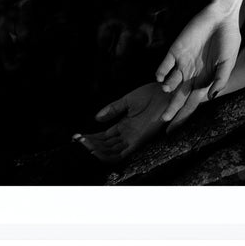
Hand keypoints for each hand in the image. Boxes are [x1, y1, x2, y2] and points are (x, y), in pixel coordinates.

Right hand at [73, 82, 209, 162]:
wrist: (168, 91)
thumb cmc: (153, 93)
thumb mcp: (128, 100)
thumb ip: (113, 109)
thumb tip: (96, 118)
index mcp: (124, 124)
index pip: (104, 136)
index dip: (90, 137)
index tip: (76, 136)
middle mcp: (127, 134)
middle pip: (105, 145)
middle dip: (90, 145)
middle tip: (76, 141)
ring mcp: (133, 138)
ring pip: (111, 151)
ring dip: (96, 150)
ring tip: (82, 146)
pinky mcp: (139, 140)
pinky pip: (122, 153)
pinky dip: (108, 154)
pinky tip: (96, 151)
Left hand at [155, 6, 240, 119]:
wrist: (221, 17)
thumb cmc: (229, 40)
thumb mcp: (228, 61)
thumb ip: (220, 79)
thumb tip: (211, 98)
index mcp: (204, 79)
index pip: (192, 101)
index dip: (184, 115)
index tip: (176, 129)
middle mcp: (191, 74)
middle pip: (178, 95)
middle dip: (171, 108)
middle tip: (162, 120)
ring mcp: (182, 63)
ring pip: (170, 81)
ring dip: (167, 88)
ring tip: (168, 90)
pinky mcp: (175, 50)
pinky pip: (164, 65)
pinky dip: (161, 73)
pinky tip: (161, 78)